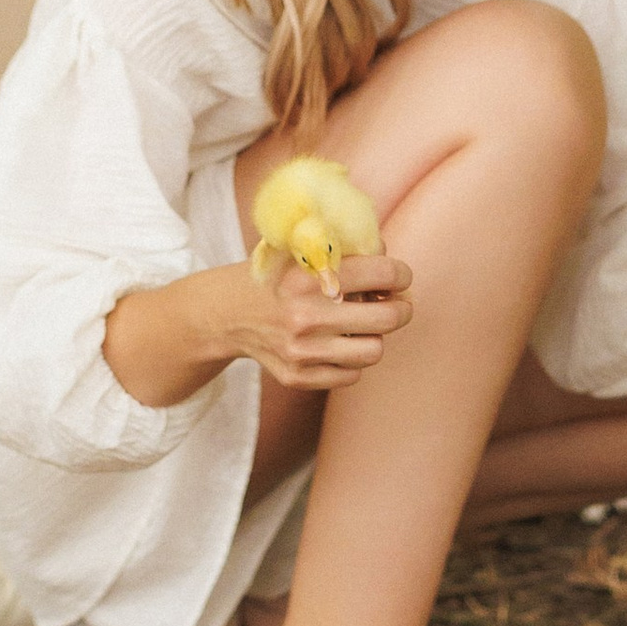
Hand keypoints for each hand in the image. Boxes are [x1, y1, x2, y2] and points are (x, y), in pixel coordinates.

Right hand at [231, 249, 412, 393]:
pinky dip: (351, 360)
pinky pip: (352, 375)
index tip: (400, 277)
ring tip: (362, 324)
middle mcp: (306, 317)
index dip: (401, 274)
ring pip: (374, 351)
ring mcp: (302, 352)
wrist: (225, 313)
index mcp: (309, 276)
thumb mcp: (300, 249)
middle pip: (389, 318)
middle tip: (398, 302)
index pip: (383, 273)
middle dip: (402, 307)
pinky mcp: (298, 377)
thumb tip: (389, 257)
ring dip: (375, 336)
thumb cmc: (274, 276)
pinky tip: (337, 343)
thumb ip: (343, 248)